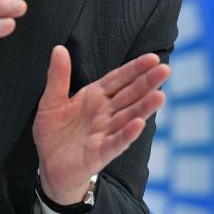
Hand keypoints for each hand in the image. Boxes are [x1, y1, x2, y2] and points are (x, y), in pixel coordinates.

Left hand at [33, 46, 169, 203]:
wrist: (49, 165)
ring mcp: (105, 133)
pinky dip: (127, 134)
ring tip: (160, 95)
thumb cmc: (53, 132)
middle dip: (147, 83)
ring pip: (128, 117)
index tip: (152, 57)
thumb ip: (58, 76)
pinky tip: (139, 124)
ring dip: (144, 107)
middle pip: (130, 95)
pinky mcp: (100, 153)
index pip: (119, 79)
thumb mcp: (51, 100)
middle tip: (165, 70)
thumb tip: (59, 48)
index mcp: (96, 97)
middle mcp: (105, 113)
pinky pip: (116, 142)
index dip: (135, 69)